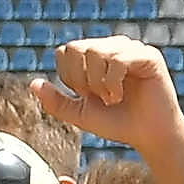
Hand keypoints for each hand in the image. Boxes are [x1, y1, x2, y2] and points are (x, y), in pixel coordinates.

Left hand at [49, 37, 182, 155]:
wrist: (150, 137)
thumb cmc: (118, 124)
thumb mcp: (80, 115)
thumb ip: (56, 101)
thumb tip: (33, 84)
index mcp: (96, 55)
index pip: (66, 50)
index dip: (69, 76)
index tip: (86, 96)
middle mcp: (112, 46)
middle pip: (78, 48)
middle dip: (82, 79)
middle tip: (99, 98)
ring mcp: (130, 49)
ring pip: (96, 52)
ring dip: (99, 83)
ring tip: (112, 99)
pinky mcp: (148, 55)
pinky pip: (118, 58)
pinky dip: (113, 82)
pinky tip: (120, 96)